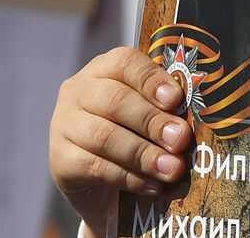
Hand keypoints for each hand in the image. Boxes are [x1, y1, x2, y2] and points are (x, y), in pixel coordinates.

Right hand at [49, 47, 193, 236]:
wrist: (103, 178)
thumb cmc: (135, 131)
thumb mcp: (149, 111)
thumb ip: (166, 109)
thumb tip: (190, 125)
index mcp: (104, 68)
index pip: (125, 63)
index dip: (151, 80)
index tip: (176, 99)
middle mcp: (77, 91)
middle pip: (116, 101)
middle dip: (153, 122)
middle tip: (181, 139)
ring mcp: (63, 124)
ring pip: (105, 137)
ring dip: (144, 154)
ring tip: (173, 168)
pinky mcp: (59, 160)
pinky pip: (96, 167)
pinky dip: (129, 177)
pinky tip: (153, 185)